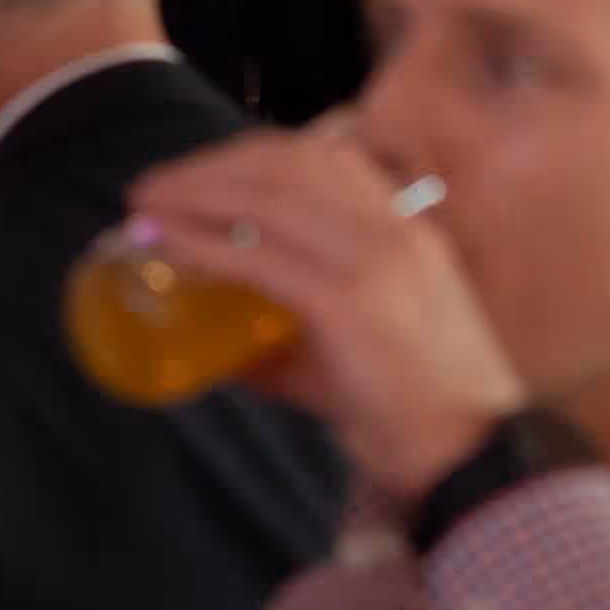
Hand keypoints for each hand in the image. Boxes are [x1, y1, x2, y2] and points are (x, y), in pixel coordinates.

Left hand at [124, 127, 526, 505]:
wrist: (464, 454)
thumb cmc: (407, 403)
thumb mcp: (352, 340)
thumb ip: (292, 323)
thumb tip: (212, 335)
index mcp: (405, 227)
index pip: (322, 156)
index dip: (248, 155)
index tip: (198, 170)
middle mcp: (395, 230)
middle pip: (287, 164)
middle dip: (210, 167)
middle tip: (151, 189)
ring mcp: (377, 261)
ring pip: (268, 198)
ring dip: (195, 192)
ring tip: (145, 207)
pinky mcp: (350, 302)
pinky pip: (259, 256)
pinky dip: (200, 242)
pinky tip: (162, 243)